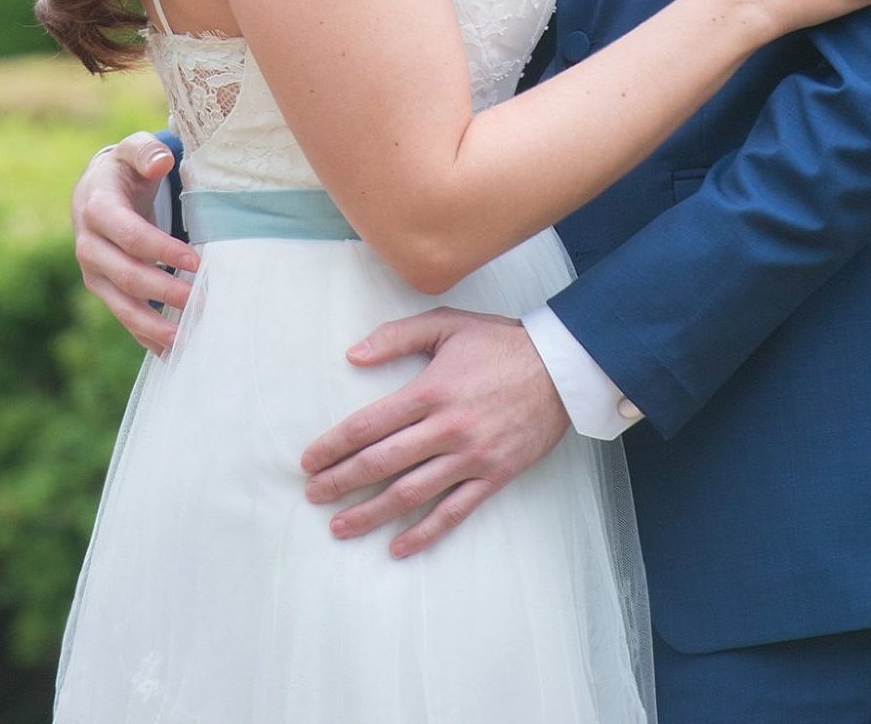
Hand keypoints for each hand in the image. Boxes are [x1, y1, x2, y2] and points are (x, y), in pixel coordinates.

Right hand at [71, 131, 199, 353]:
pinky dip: (143, 335)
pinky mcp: (102, 288)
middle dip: (163, 291)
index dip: (161, 250)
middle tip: (201, 301)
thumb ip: (145, 152)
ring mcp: (93, 271)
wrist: (96, 189)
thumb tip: (160, 161)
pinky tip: (169, 352)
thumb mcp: (132, 150)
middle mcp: (89, 245)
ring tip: (184, 339)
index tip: (196, 261)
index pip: (130, 235)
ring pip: (120, 304)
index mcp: (97, 209)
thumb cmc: (124, 168)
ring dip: (151, 324)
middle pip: (125, 275)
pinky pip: (122, 315)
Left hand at [300, 310, 569, 555]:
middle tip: (313, 495)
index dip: (334, 446)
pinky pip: (454, 512)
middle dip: (342, 482)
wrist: (561, 366)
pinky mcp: (494, 476)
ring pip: (411, 493)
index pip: (369, 425)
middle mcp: (447, 427)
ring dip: (371, 513)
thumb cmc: (501, 343)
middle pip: (382, 463)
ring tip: (340, 527)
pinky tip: (397, 546)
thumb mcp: (448, 323)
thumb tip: (353, 355)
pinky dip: (424, 533)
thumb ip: (398, 336)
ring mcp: (471, 456)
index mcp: (431, 390)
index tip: (309, 460)